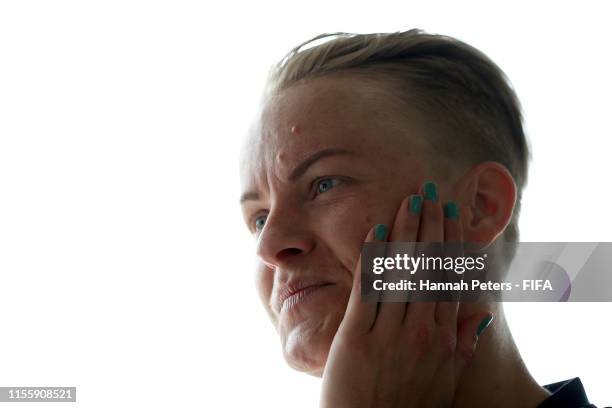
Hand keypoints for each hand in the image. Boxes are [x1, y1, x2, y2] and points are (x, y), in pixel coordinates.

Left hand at [319, 182, 493, 407]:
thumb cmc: (410, 407)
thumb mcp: (448, 379)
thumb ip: (466, 345)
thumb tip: (482, 315)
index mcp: (445, 340)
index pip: (451, 278)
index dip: (452, 243)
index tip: (454, 214)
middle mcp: (423, 333)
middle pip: (429, 268)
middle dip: (431, 227)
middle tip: (431, 193)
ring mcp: (390, 335)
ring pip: (402, 273)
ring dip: (407, 233)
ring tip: (411, 201)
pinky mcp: (357, 339)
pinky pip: (368, 290)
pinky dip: (373, 259)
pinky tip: (377, 232)